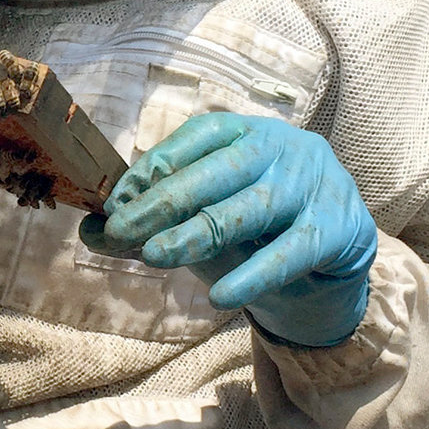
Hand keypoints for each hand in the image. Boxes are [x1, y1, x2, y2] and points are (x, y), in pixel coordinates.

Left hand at [78, 112, 377, 347]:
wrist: (338, 243)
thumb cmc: (257, 220)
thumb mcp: (206, 211)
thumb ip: (152, 219)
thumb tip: (89, 232)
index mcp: (245, 132)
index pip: (195, 139)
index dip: (153, 167)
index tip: (115, 202)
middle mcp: (280, 148)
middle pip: (218, 172)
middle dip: (164, 201)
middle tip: (120, 230)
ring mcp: (311, 185)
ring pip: (249, 209)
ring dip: (198, 233)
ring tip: (155, 255)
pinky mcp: (335, 228)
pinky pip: (290, 254)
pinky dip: (253, 275)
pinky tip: (221, 296)